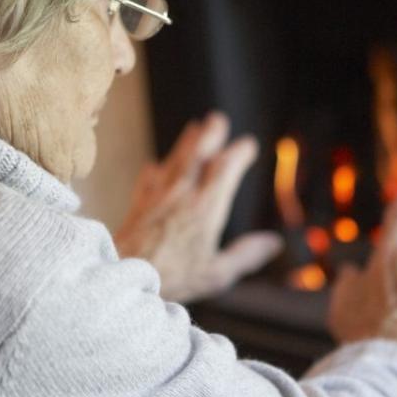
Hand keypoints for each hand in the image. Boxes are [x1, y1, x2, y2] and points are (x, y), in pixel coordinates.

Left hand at [114, 111, 282, 303]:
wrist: (122, 273)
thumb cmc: (171, 277)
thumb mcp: (217, 273)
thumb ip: (246, 254)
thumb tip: (274, 242)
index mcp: (205, 208)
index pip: (225, 169)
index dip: (238, 153)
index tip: (248, 144)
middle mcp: (181, 195)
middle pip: (198, 155)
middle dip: (210, 134)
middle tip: (218, 119)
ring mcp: (157, 197)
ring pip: (173, 161)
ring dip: (185, 143)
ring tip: (193, 128)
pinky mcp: (138, 205)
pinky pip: (148, 179)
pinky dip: (156, 170)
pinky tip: (155, 166)